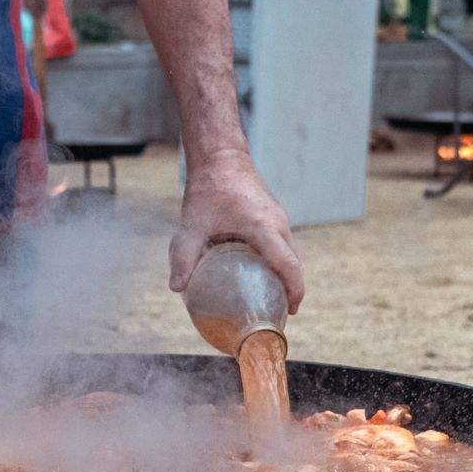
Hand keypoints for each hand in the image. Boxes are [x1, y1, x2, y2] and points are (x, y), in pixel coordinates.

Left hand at [169, 152, 304, 311]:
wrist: (222, 157)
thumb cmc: (209, 188)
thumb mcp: (193, 224)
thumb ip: (184, 255)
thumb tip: (177, 288)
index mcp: (264, 227)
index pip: (289, 265)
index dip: (294, 290)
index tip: (291, 311)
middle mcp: (278, 224)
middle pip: (293, 263)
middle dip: (291, 290)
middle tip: (277, 314)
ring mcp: (279, 219)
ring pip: (290, 254)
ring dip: (286, 276)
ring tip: (271, 300)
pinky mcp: (274, 217)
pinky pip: (283, 245)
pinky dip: (280, 263)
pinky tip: (262, 276)